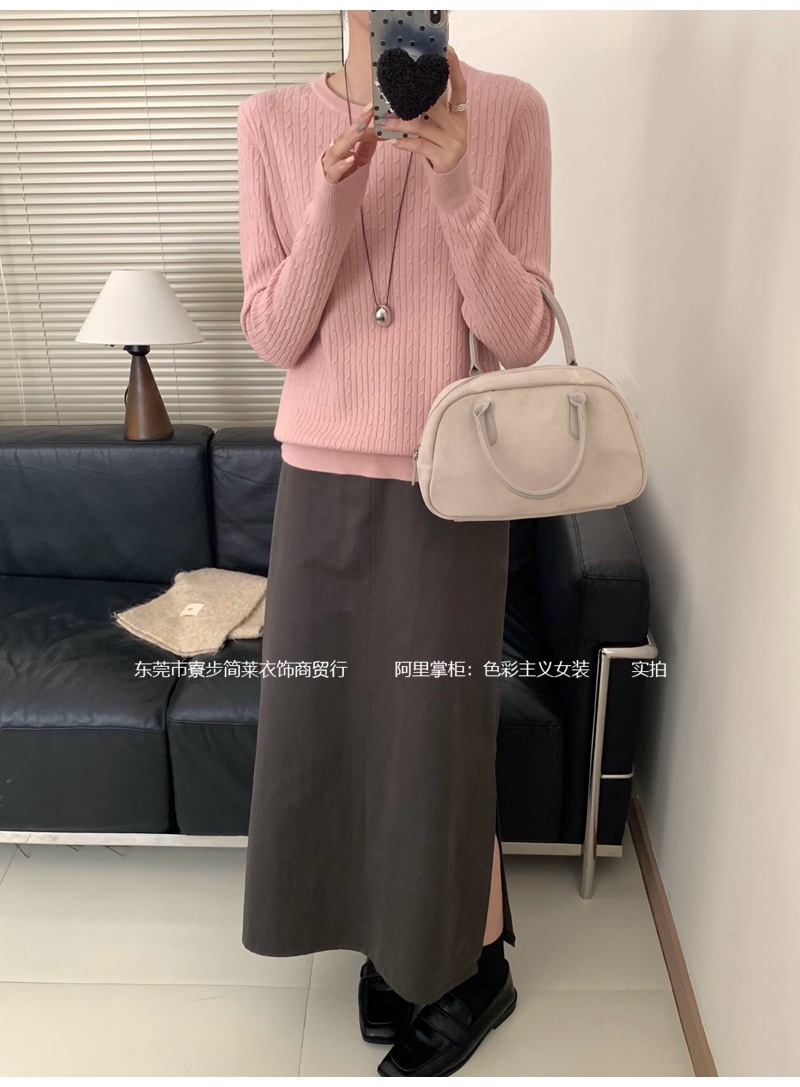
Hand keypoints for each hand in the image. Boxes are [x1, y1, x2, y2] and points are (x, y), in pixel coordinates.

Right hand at [321, 103, 377, 182]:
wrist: (331, 213)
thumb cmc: (345, 190)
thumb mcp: (359, 166)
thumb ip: (365, 150)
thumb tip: (375, 134)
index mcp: (341, 150)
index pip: (353, 132)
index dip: (364, 120)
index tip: (375, 109)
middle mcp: (333, 155)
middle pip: (345, 136)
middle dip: (358, 122)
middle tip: (370, 110)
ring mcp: (328, 168)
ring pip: (337, 149)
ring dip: (350, 138)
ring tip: (362, 128)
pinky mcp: (327, 182)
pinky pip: (334, 171)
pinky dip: (342, 165)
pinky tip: (351, 158)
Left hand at [380, 45, 467, 173]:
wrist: (453, 178)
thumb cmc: (442, 148)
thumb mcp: (443, 127)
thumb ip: (434, 111)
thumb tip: (412, 91)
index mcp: (460, 115)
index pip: (460, 88)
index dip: (455, 69)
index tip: (446, 50)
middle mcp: (458, 127)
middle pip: (434, 106)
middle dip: (412, 100)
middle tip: (393, 93)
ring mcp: (453, 143)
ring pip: (423, 127)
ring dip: (401, 124)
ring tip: (386, 121)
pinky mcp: (444, 158)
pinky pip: (420, 147)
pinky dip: (405, 144)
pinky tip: (393, 142)